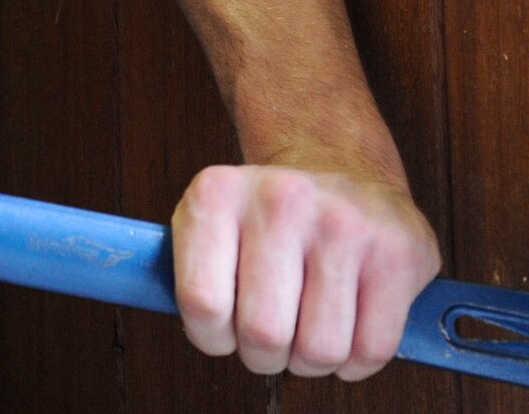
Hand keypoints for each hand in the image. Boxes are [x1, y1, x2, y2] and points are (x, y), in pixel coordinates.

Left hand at [170, 158, 440, 379]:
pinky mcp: (397, 251)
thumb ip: (180, 268)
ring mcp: (342, 223)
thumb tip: (131, 290)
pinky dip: (355, 362)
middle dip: (263, 355)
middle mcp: (279, 199)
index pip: (201, 304)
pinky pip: (370, 351)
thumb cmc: (262, 218)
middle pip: (262, 334)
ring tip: (307, 330)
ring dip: (310, 362)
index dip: (211, 338)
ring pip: (320, 350)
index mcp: (216, 194)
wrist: (341, 167)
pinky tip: (347, 327)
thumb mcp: (206, 222)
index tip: (222, 330)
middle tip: (269, 337)